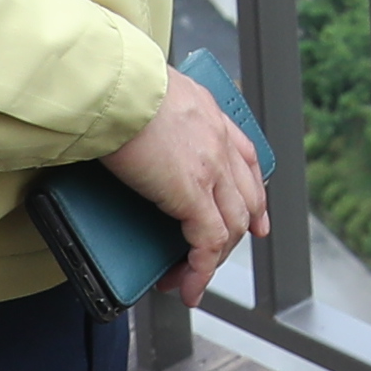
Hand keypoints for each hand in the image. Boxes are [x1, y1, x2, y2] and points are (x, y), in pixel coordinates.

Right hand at [100, 68, 268, 309]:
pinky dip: (200, 270)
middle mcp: (218, 140)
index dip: (254, 193)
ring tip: (189, 280)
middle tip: (217, 258)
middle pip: (245, 199)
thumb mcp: (146, 92)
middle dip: (238, 235)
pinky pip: (208, 243)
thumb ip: (148, 113)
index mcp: (208, 113)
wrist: (114, 85)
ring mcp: (211, 168)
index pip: (246, 157)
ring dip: (213, 260)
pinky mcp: (191, 193)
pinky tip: (187, 285)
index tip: (256, 217)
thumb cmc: (115, 84)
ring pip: (231, 226)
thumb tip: (124, 125)